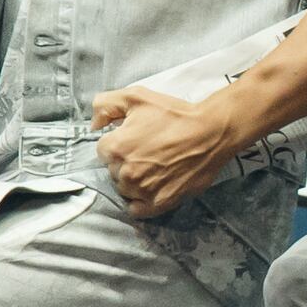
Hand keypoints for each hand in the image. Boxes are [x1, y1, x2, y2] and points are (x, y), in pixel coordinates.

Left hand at [90, 83, 247, 217]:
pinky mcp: (159, 202)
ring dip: (133, 181)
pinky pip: (137, 210)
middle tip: (148, 151)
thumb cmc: (176, 114)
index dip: (119, 142)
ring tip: (153, 167)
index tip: (135, 139)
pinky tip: (150, 188)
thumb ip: (104, 104)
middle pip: (113, 171)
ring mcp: (142, 190)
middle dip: (126, 161)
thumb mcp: (136, 96)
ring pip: (125, 189)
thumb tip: (94, 124)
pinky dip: (140, 202)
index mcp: (115, 148)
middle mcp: (125, 172)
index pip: (103, 151)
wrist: (213, 132)